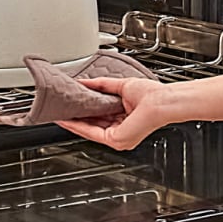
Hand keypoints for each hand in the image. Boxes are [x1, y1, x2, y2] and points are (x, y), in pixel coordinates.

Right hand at [55, 78, 172, 149]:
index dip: (82, 112)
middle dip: (75, 117)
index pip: (98, 118)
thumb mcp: (121, 87)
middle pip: (91, 126)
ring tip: (61, 113)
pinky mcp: (116, 139)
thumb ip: (101, 85)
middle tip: (60, 109)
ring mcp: (118, 139)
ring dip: (73, 122)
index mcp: (123, 121)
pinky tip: (68, 119)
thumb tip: (85, 82)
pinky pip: (92, 133)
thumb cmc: (152, 95)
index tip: (69, 106)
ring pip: (89, 130)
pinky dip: (78, 125)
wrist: (162, 101)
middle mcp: (120, 133)